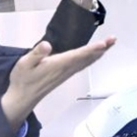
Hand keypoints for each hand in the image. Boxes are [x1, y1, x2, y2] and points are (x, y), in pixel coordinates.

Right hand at [1, 36, 115, 128]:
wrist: (22, 98)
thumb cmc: (22, 80)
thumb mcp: (24, 64)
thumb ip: (36, 54)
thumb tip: (46, 45)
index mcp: (58, 65)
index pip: (79, 55)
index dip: (92, 49)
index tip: (104, 43)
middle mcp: (66, 69)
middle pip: (88, 58)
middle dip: (102, 48)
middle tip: (113, 39)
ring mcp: (67, 73)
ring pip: (87, 61)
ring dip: (99, 52)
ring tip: (109, 44)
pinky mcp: (65, 74)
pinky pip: (83, 64)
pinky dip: (92, 58)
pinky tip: (95, 54)